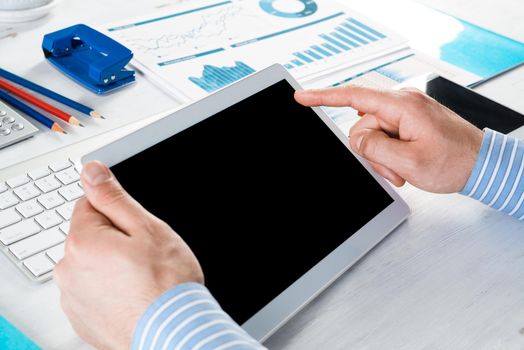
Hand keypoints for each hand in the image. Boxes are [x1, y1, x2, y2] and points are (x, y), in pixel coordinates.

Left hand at [54, 161, 203, 349]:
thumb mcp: (147, 229)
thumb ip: (114, 198)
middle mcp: (68, 270)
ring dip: (109, 266)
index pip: (88, 205)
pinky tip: (133, 296)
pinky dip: (109, 290)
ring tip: (140, 279)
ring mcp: (73, 297)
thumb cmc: (166, 284)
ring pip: (91, 264)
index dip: (118, 213)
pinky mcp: (81, 318)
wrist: (173, 333)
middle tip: (143, 256)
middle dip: (113, 239)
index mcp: (83, 242)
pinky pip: (92, 291)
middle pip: (89, 236)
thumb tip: (92, 171)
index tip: (136, 230)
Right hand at [295, 86, 483, 192]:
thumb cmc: (455, 162)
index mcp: (403, 106)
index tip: (302, 97)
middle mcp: (404, 103)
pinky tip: (403, 161)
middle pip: (363, 124)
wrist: (481, 165)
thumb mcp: (409, 161)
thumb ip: (375, 148)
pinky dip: (389, 151)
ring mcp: (407, 111)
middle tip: (393, 170)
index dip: (324, 97)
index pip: (355, 96)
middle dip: (371, 151)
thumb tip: (357, 138)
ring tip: (404, 169)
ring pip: (373, 133)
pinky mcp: (409, 120)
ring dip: (382, 156)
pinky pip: (385, 133)